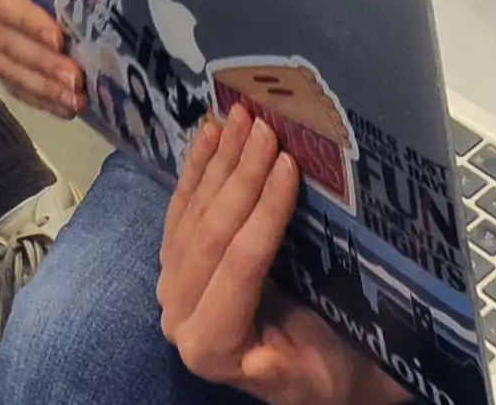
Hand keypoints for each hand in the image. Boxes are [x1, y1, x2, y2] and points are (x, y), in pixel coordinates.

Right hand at [0, 0, 81, 116]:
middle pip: (3, 37)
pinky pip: (12, 84)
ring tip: (76, 100)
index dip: (26, 20)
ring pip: (6, 66)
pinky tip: (65, 107)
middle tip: (75, 78)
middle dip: (42, 61)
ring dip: (43, 86)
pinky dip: (39, 97)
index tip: (58, 38)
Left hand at [158, 110, 402, 404]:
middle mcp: (179, 315)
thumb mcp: (310, 382)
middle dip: (240, 175)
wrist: (314, 373)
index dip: (263, 212)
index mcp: (210, 347)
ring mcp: (172, 284)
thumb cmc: (323, 376)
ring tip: (243, 116)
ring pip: (193, 212)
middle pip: (210, 232)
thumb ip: (280, 372)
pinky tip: (208, 131)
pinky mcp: (175, 260)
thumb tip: (261, 355)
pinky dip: (196, 167)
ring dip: (218, 160)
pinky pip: (182, 205)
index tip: (289, 164)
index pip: (241, 264)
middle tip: (267, 128)